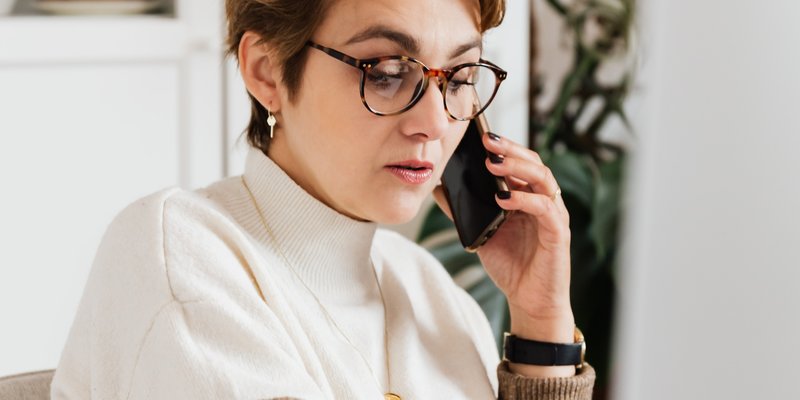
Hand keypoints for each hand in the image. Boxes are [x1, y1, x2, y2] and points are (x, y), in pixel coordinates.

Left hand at [433, 133, 574, 376]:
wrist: (529, 300)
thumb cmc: (510, 265)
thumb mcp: (480, 232)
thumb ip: (463, 210)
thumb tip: (438, 188)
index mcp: (527, 196)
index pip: (520, 162)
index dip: (503, 146)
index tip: (480, 135)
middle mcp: (544, 200)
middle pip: (533, 162)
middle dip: (510, 149)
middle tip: (486, 140)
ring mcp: (554, 215)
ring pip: (543, 179)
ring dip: (518, 168)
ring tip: (494, 163)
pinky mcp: (558, 233)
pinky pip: (545, 208)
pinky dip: (525, 199)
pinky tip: (504, 198)